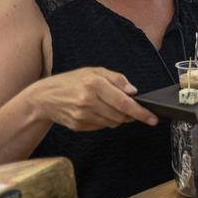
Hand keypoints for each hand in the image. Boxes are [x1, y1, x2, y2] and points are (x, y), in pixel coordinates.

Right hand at [26, 67, 157, 130]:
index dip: (141, 112)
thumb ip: (117, 79)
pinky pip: (101, 126)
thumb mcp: (94, 71)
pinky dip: (106, 120)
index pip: (124, 103)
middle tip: (133, 109)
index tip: (153, 118)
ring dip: (119, 118)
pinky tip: (99, 111)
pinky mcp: (78, 125)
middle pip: (120, 115)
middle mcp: (88, 101)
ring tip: (112, 107)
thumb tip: (133, 91)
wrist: (44, 97)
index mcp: (94, 84)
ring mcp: (82, 115)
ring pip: (113, 122)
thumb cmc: (72, 81)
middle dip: (131, 114)